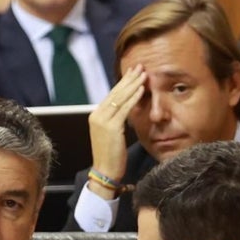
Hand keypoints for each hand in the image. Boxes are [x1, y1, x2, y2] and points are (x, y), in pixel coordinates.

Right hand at [87, 65, 145, 193]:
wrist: (105, 172)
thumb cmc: (111, 155)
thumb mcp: (111, 133)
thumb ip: (116, 119)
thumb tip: (126, 107)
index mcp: (95, 116)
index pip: (111, 95)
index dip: (123, 83)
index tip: (133, 73)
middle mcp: (96, 116)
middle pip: (115, 93)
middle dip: (129, 79)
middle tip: (139, 67)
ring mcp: (102, 121)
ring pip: (120, 98)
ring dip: (133, 84)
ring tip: (144, 74)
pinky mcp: (111, 127)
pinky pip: (125, 109)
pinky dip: (134, 97)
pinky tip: (142, 89)